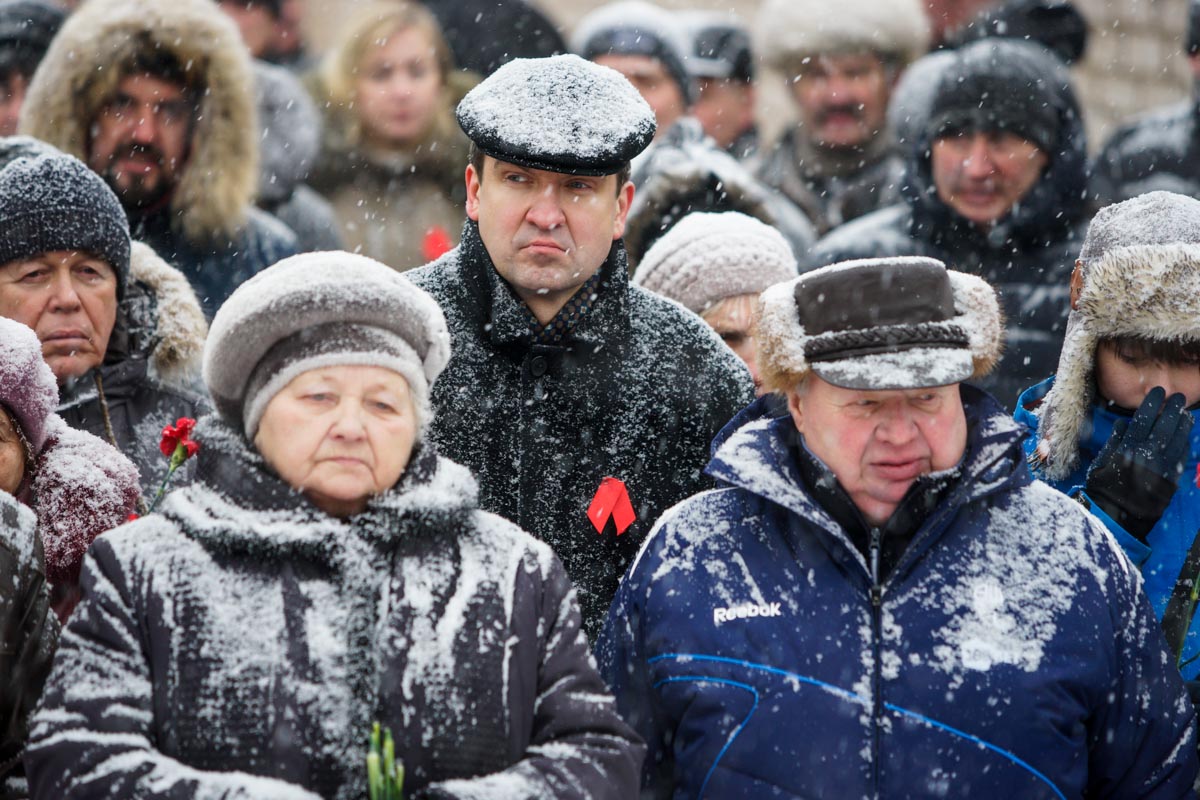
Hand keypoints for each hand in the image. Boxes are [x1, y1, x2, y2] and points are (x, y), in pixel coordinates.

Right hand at [1085, 387, 1193, 540]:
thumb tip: (1124, 424)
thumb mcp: (1101, 461)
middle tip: (1177, 398)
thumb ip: (1114, 440)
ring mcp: (1162, 466)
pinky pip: (1182, 456)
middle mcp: (1148, 455)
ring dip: (1183, 424)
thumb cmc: (1103, 486)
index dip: (1152, 403)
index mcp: (1128, 448)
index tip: (1158, 392)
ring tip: (1185, 413)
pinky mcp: (1171, 478)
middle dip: (1172, 409)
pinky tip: (1185, 435)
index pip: (1144, 419)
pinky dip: (1185, 442)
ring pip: (1178, 439)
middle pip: (1165, 425)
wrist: (1117, 515)